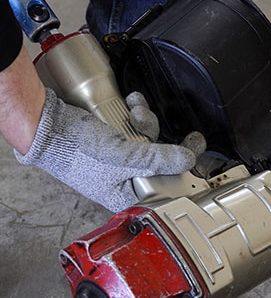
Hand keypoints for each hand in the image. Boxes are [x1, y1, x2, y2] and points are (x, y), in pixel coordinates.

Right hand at [15, 88, 205, 211]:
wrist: (46, 124)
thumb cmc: (75, 150)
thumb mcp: (123, 157)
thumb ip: (157, 160)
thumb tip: (187, 160)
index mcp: (127, 195)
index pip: (165, 187)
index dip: (183, 170)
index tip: (198, 154)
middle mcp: (125, 179)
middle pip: (161, 161)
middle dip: (166, 142)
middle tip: (193, 137)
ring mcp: (120, 157)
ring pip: (149, 140)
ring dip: (148, 122)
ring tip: (137, 112)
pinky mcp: (114, 138)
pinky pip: (135, 126)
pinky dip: (136, 112)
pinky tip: (133, 103)